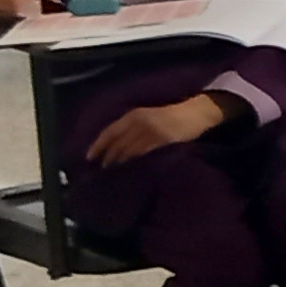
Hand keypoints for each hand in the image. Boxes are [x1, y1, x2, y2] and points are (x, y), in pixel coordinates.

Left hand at [86, 96, 224, 165]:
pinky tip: (131, 170)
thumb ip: (134, 127)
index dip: (98, 145)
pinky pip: (144, 153)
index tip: (88, 158)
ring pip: (128, 150)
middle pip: (117, 143)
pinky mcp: (163, 140)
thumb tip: (115, 146)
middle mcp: (140, 121)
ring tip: (113, 174)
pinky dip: (135, 162)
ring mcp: (151, 131)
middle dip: (107, 158)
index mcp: (134, 115)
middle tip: (101, 171)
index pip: (110, 131)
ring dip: (119, 163)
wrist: (197, 112)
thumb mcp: (149, 116)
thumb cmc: (172, 116)